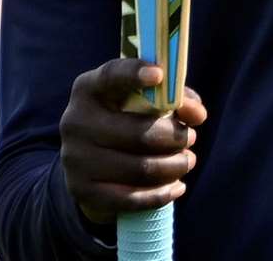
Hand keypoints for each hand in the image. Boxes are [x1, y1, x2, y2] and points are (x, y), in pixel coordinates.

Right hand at [60, 58, 207, 224]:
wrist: (86, 161)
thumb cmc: (124, 118)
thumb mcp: (142, 99)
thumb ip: (173, 97)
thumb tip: (197, 114)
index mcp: (88, 89)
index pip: (111, 76)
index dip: (134, 73)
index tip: (159, 75)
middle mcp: (75, 121)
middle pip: (139, 132)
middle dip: (175, 137)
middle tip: (190, 138)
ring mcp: (76, 158)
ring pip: (140, 168)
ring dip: (174, 166)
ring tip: (187, 161)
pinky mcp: (82, 191)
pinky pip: (131, 198)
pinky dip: (161, 194)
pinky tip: (177, 186)